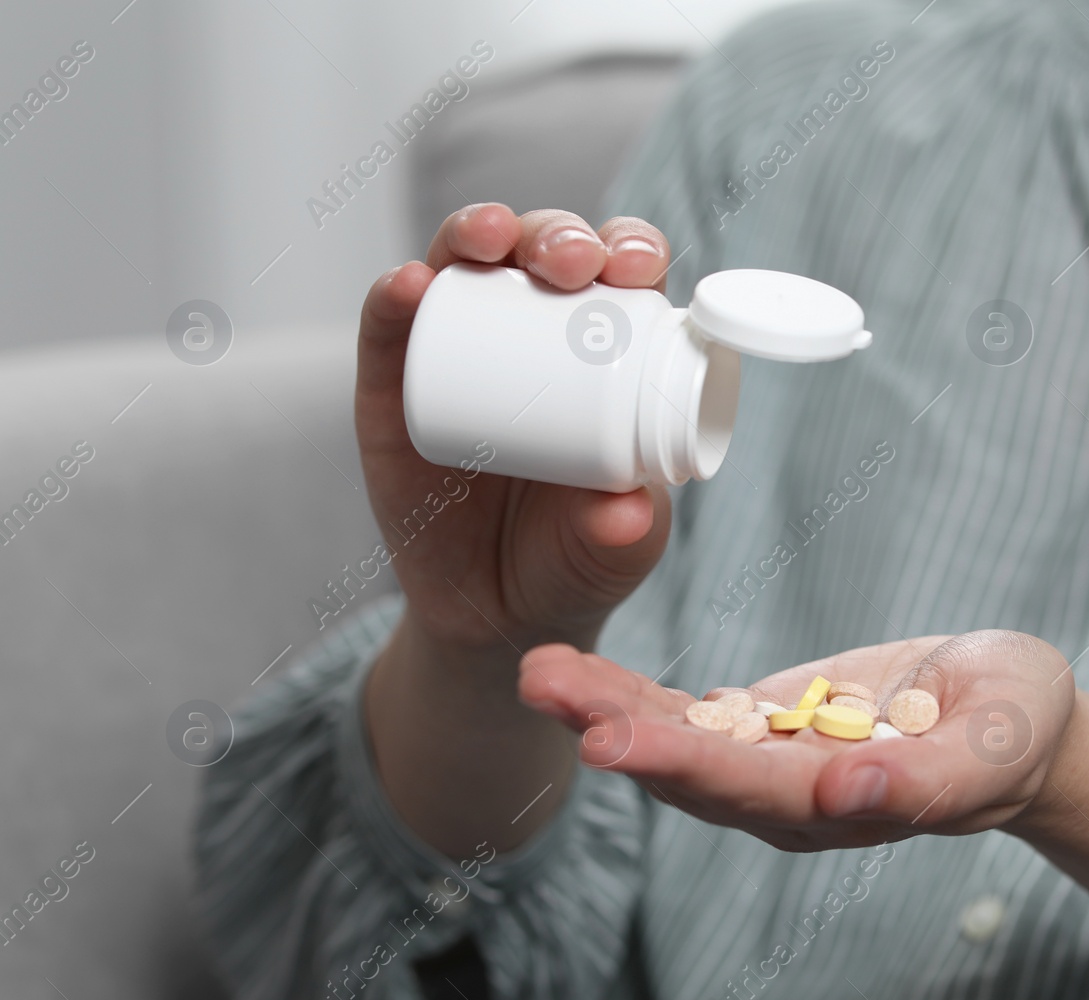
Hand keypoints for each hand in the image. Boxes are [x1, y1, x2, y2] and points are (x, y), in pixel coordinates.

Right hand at [357, 205, 677, 653]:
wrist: (493, 613)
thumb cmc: (575, 558)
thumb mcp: (615, 550)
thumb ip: (626, 532)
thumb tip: (627, 510)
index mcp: (605, 353)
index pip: (621, 276)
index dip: (629, 249)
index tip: (634, 266)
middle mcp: (530, 335)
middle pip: (543, 252)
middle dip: (557, 235)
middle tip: (570, 263)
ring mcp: (456, 351)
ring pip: (464, 264)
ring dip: (477, 231)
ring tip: (490, 240)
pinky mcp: (391, 386)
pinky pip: (388, 327)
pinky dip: (394, 295)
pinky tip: (408, 284)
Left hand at [517, 630, 1079, 851]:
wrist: (1011, 711)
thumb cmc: (1017, 728)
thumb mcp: (996, 747)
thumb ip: (925, 780)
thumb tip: (847, 792)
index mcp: (842, 809)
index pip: (749, 791)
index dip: (680, 766)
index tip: (609, 742)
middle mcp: (788, 799)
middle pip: (690, 770)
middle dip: (616, 728)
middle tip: (544, 682)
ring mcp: (769, 761)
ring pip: (676, 739)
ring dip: (607, 706)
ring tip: (541, 669)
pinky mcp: (761, 723)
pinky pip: (688, 711)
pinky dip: (634, 691)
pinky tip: (579, 672)